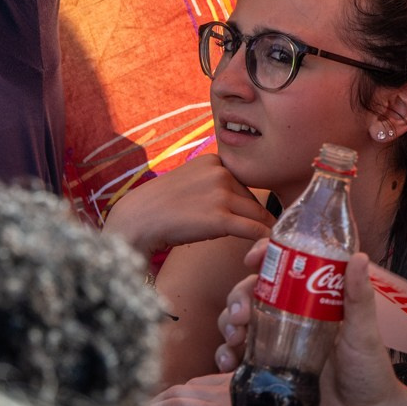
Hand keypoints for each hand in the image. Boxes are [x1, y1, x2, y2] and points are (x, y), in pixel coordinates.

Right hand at [104, 155, 273, 258]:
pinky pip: (254, 229)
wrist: (138, 220)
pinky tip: (268, 245)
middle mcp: (220, 172)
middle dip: (255, 217)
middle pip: (253, 198)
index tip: (251, 217)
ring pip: (257, 215)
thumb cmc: (161, 206)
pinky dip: (264, 238)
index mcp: (214, 160)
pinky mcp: (220, 219)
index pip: (243, 183)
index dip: (245, 204)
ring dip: (263, 229)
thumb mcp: (189, 180)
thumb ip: (213, 183)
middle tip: (262, 233)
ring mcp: (221, 195)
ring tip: (267, 242)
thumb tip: (237, 199)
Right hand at [214, 251, 406, 405]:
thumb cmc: (370, 372)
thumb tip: (359, 256)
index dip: (262, 256)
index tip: (252, 259)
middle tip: (241, 315)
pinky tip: (228, 364)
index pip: (282, 268)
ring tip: (234, 339)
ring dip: (227, 325)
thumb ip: (359, 298)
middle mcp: (290, 317)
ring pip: (239, 322)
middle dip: (237, 297)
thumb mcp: (364, 333)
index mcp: (311, 301)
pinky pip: (238, 358)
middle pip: (252, 293)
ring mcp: (276, 344)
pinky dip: (226, 356)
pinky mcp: (267, 371)